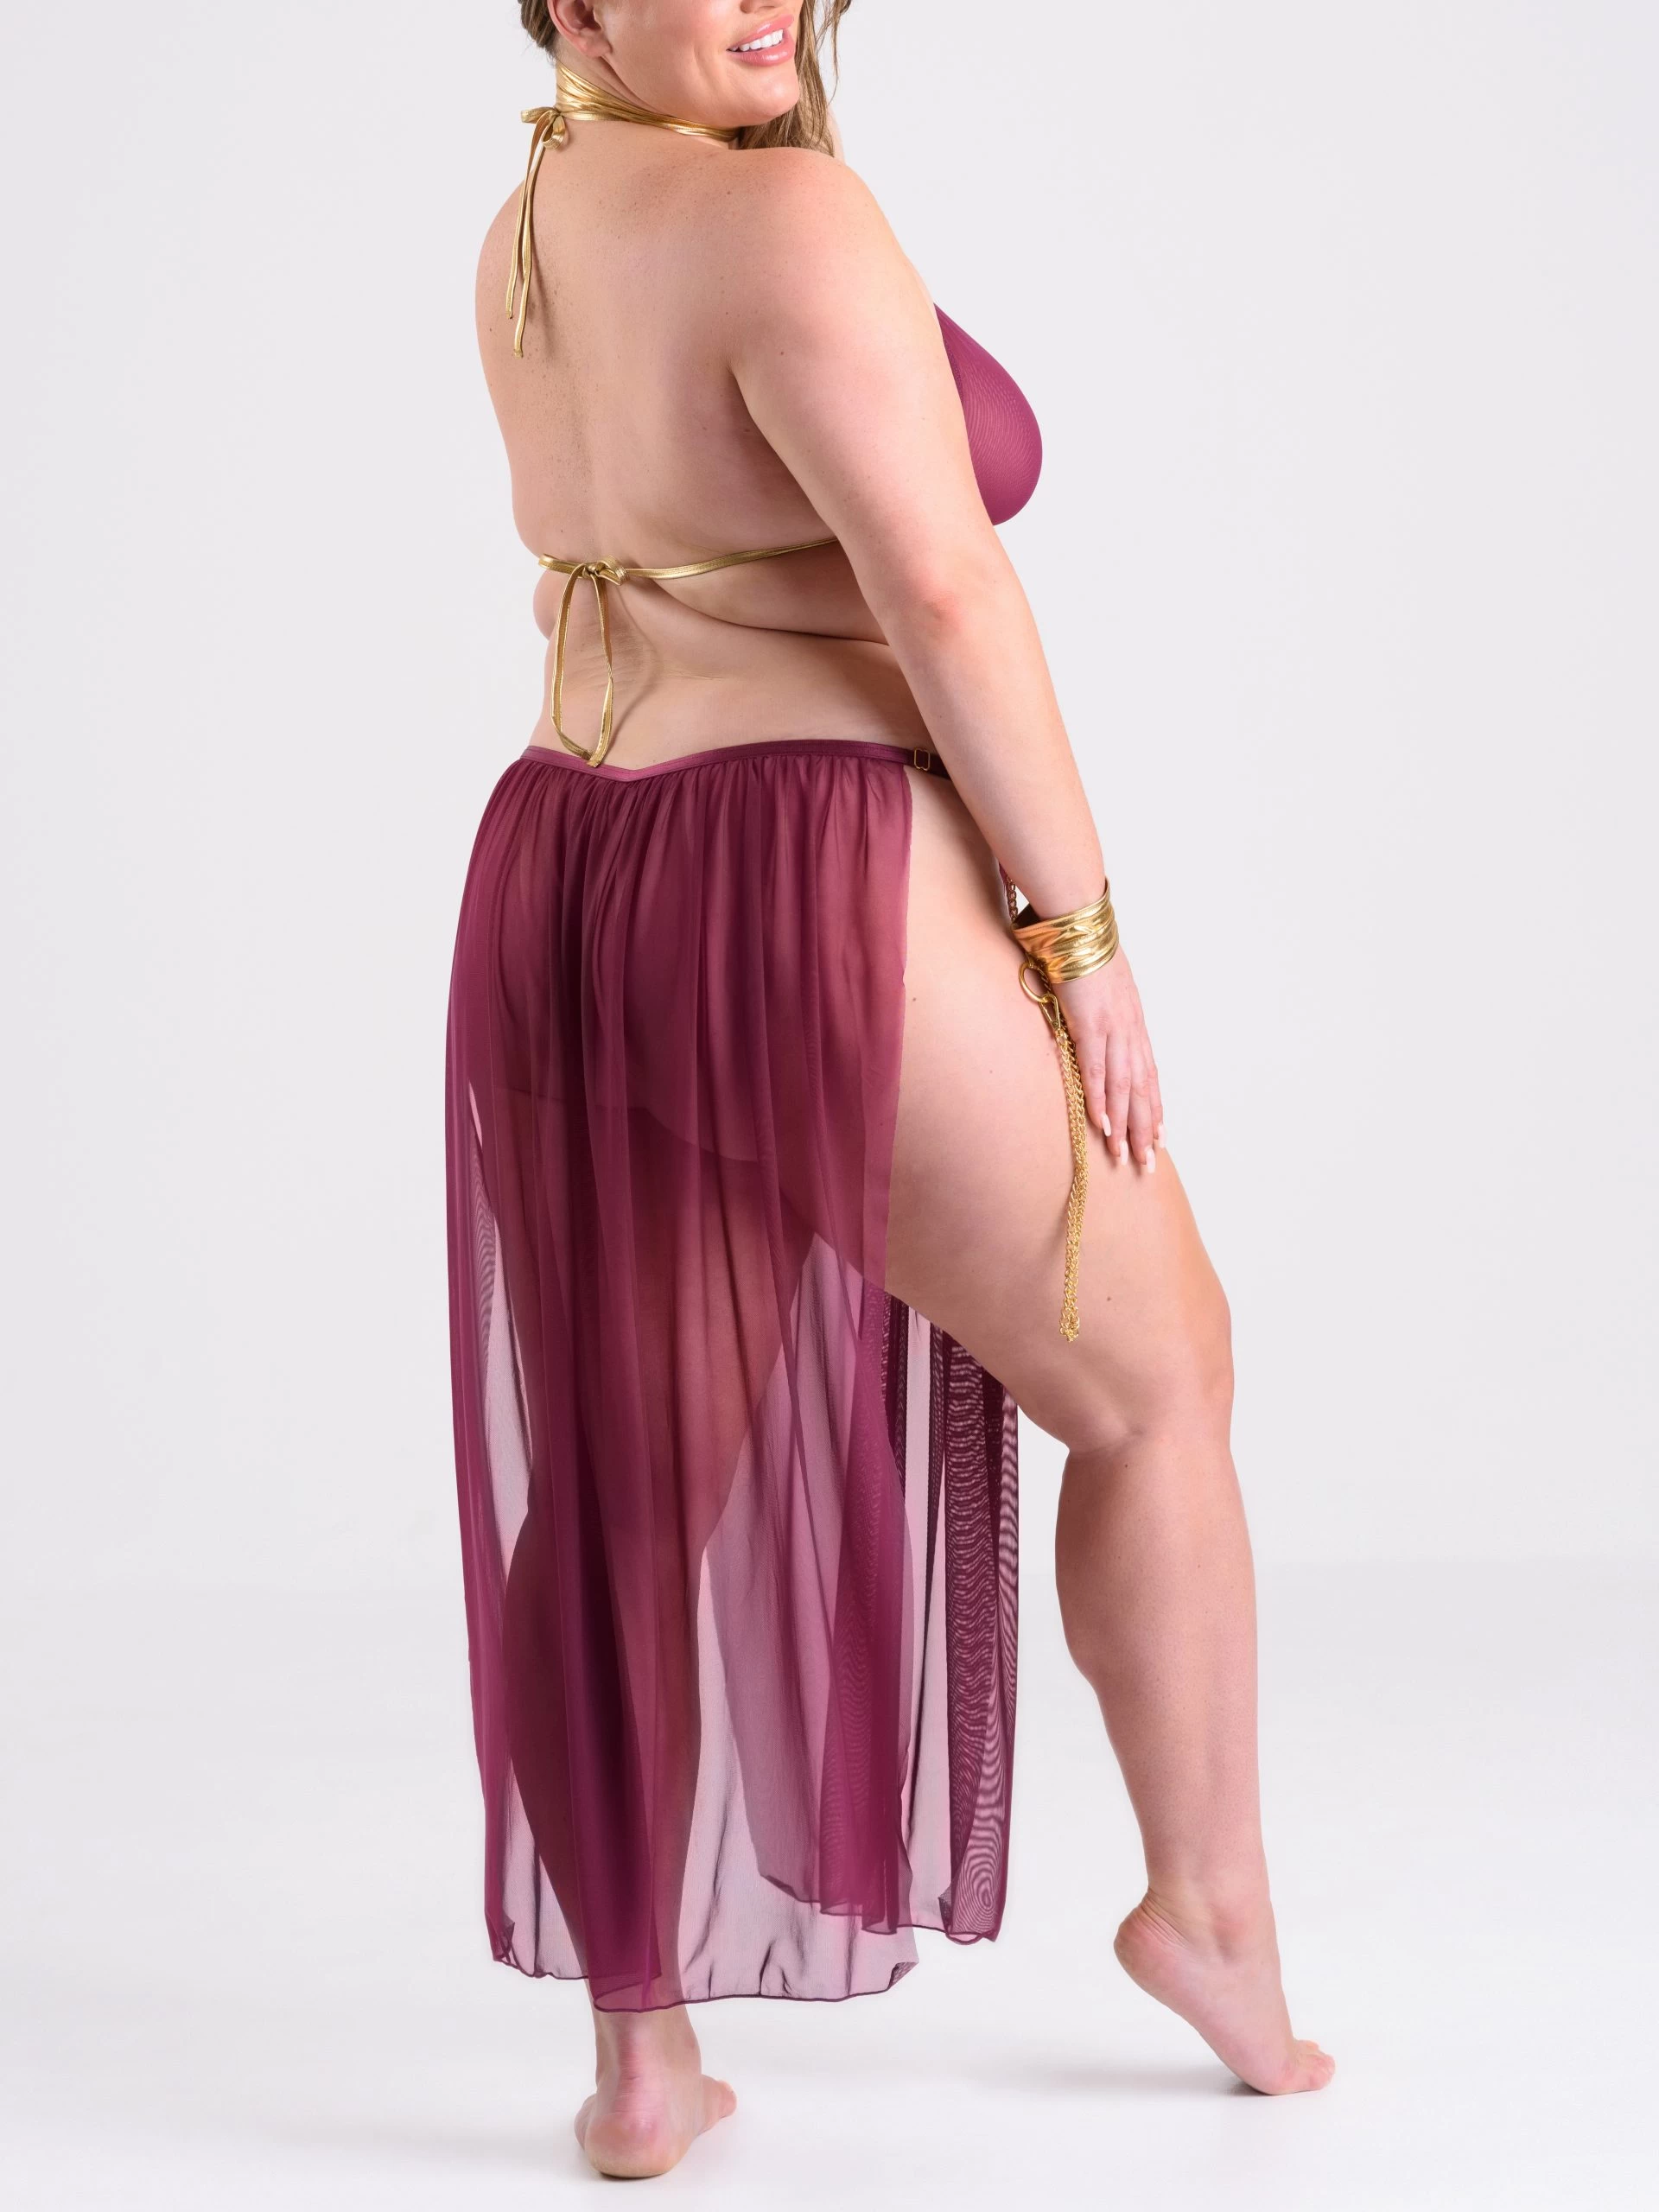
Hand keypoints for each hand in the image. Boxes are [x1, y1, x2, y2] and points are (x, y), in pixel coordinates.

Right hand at [1051, 951, 1163, 1169]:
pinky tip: (1103, 1124)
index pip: (1148, 1073)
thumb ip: (1097, 1009)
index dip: (1153, 1106)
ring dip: (1124, 1124)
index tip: (1158, 1135)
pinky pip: (1096, 1070)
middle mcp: (1130, 1028)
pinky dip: (1100, 1100)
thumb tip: (1086, 1024)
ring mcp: (1112, 1027)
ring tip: (1125, 1156)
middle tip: (1147, 1162)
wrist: (1079, 921)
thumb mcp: (1097, 984)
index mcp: (1132, 1020)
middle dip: (1145, 1127)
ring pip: (1123, 1087)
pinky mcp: (1089, 1023)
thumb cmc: (1082, 947)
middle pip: (1142, 1087)